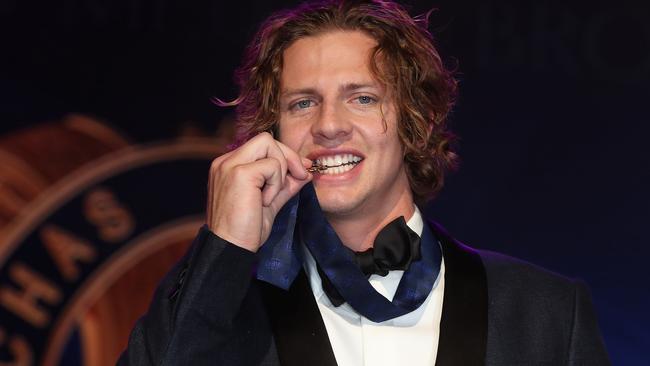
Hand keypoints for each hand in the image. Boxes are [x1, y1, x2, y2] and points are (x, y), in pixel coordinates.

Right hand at [206, 132, 311, 251]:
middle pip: (265, 138)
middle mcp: (226, 162)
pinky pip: (272, 165)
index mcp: (229, 166)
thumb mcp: (270, 203)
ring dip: (280, 171)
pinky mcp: (239, 174)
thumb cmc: (246, 230)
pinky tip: (264, 201)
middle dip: (288, 155)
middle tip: (300, 176)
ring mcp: (230, 165)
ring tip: (270, 196)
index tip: (301, 171)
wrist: (230, 249)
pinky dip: (276, 183)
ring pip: (269, 144)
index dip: (284, 156)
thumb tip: (305, 173)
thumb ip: (284, 185)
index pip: (261, 146)